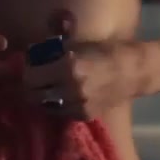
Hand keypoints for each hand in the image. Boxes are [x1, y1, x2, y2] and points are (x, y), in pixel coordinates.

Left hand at [22, 10, 142, 120]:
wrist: (132, 72)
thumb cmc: (105, 51)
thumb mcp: (77, 43)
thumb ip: (53, 49)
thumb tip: (32, 52)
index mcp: (67, 68)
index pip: (31, 76)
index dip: (27, 70)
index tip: (29, 65)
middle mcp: (69, 90)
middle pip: (33, 94)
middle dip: (30, 86)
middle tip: (34, 78)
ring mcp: (77, 105)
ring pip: (45, 106)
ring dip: (41, 97)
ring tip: (45, 87)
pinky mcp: (83, 116)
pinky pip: (60, 112)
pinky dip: (56, 104)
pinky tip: (60, 95)